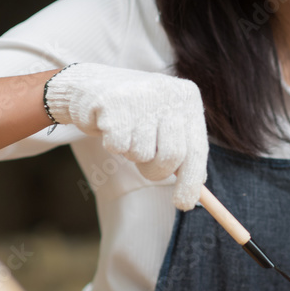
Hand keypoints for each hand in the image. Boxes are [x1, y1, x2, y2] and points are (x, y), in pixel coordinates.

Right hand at [45, 63, 207, 209]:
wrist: (92, 87)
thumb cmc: (135, 114)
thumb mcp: (165, 125)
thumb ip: (183, 152)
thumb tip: (195, 194)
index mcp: (188, 98)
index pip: (197, 149)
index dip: (191, 181)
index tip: (183, 204)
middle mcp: (169, 93)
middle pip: (172, 156)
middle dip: (155, 169)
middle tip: (142, 161)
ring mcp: (141, 96)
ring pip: (142, 153)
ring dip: (130, 153)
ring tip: (126, 132)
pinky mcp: (113, 103)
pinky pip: (118, 147)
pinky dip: (112, 144)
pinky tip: (110, 126)